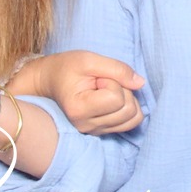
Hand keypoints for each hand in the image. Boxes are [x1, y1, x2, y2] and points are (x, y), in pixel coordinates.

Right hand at [11, 50, 144, 134]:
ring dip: (127, 99)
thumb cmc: (66, 68)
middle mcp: (87, 126)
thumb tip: (140, 83)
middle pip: (129, 110)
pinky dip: (128, 108)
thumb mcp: (89, 59)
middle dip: (122, 90)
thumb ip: (117, 69)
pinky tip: (112, 99)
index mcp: (79, 109)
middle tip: (102, 82)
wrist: (50, 81)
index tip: (97, 77)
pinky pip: (131, 123)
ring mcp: (95, 131)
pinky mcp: (102, 132)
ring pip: (134, 118)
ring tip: (107, 90)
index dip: (113, 81)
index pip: (116, 99)